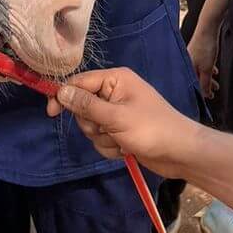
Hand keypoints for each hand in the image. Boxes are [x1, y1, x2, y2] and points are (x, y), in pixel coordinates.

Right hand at [48, 67, 198, 178]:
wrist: (181, 153)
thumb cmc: (151, 129)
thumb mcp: (116, 117)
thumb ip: (86, 105)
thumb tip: (60, 91)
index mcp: (115, 79)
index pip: (79, 82)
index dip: (64, 96)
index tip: (51, 113)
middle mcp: (115, 92)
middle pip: (83, 107)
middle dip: (92, 124)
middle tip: (107, 129)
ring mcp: (118, 113)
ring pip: (91, 126)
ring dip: (103, 139)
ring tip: (122, 141)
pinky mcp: (121, 131)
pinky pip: (102, 138)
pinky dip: (110, 147)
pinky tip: (126, 149)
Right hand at [188, 20, 219, 98]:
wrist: (208, 28)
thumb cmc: (205, 46)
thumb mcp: (207, 68)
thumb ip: (205, 82)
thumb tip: (205, 94)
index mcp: (187, 68)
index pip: (192, 85)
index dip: (201, 92)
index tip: (209, 98)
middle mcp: (187, 63)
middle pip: (196, 79)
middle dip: (206, 87)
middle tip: (213, 93)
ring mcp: (192, 57)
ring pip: (200, 72)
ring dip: (209, 79)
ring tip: (216, 84)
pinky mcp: (197, 51)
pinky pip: (202, 64)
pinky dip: (208, 70)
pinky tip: (214, 71)